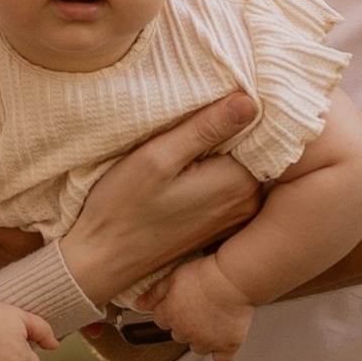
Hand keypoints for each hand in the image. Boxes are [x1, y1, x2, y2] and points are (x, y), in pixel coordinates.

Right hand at [60, 90, 261, 308]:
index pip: (258, 128)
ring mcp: (237, 216)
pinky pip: (230, 183)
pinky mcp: (223, 223)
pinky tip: (186, 171)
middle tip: (191, 117)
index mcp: (238, 183)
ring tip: (185, 145)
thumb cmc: (123, 207)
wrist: (103, 259)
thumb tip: (249, 101)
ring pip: (240, 164)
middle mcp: (248, 202)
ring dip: (220, 149)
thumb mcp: (158, 156)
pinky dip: (215, 170)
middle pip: (251, 146)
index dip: (236, 108)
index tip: (208, 101)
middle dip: (229, 128)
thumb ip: (206, 128)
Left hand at [137, 251, 252, 360]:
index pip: (161, 320)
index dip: (169, 309)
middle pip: (178, 334)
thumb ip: (155, 293)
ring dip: (201, 337)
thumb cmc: (205, 274)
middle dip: (185, 324)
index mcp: (170, 316)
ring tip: (212, 319)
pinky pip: (221, 358)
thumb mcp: (174, 276)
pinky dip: (221, 351)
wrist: (233, 279)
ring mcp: (207, 341)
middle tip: (198, 306)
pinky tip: (223, 338)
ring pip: (198, 347)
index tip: (180, 301)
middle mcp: (186, 333)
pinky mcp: (227, 345)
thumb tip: (139, 304)